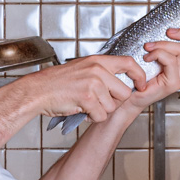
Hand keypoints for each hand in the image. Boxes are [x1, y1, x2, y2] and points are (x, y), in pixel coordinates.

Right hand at [23, 53, 149, 125]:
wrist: (38, 90)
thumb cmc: (57, 82)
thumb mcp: (82, 67)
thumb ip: (101, 71)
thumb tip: (120, 82)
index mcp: (98, 61)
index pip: (129, 63)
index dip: (139, 76)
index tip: (141, 84)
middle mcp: (97, 70)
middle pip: (124, 92)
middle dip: (114, 101)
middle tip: (99, 102)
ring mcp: (93, 84)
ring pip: (112, 107)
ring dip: (100, 111)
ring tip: (86, 105)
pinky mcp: (87, 98)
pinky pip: (101, 115)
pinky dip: (92, 118)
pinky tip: (82, 110)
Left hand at [127, 18, 179, 110]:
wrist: (134, 96)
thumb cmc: (144, 77)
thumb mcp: (159, 58)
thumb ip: (169, 48)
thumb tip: (171, 31)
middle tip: (169, 31)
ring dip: (163, 44)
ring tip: (150, 47)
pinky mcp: (173, 83)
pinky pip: (170, 60)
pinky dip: (157, 54)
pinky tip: (148, 57)